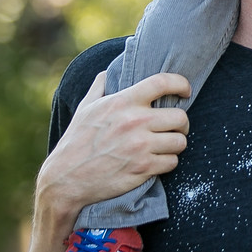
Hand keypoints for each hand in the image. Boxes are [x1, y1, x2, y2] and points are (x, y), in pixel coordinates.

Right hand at [38, 71, 190, 221]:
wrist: (66, 179)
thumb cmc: (76, 141)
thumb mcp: (85, 108)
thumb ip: (99, 87)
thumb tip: (107, 72)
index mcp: (123, 102)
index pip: (163, 82)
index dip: (181, 83)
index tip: (186, 91)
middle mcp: (135, 122)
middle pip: (181, 117)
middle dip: (181, 123)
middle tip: (174, 127)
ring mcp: (141, 147)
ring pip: (180, 142)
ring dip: (175, 144)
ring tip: (166, 145)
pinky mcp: (143, 169)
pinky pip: (172, 162)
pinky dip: (168, 162)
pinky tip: (157, 161)